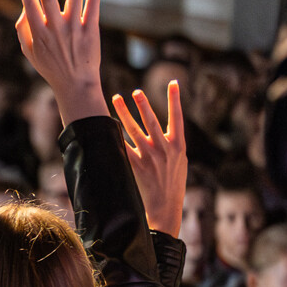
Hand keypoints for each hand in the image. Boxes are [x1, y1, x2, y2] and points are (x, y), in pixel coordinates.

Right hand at [15, 0, 103, 123]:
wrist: (75, 84)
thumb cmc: (49, 65)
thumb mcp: (28, 51)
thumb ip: (22, 29)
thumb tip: (25, 6)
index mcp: (37, 33)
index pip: (29, 4)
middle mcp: (55, 29)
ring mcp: (74, 29)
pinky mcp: (91, 30)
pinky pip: (93, 6)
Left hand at [112, 80, 187, 235]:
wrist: (166, 204)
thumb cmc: (173, 181)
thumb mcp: (179, 161)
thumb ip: (171, 144)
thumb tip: (161, 130)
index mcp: (178, 145)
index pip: (177, 116)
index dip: (175, 99)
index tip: (173, 83)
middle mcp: (163, 149)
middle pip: (150, 121)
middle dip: (143, 104)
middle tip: (135, 91)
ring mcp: (148, 156)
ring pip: (133, 130)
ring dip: (124, 114)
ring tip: (117, 99)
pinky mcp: (135, 165)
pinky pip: (123, 146)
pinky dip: (115, 135)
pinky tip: (107, 125)